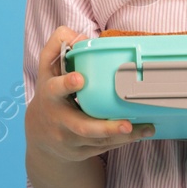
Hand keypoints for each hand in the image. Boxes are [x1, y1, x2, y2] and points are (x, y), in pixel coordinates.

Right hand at [26, 26, 154, 162]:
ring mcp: (69, 138)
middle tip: (125, 124)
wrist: (40, 131)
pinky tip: (140, 133)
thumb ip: (59, 44)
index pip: (55, 89)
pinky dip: (122, 141)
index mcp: (50, 95)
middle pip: (81, 127)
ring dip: (123, 136)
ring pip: (98, 140)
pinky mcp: (80, 151)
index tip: (80, 79)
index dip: (67, 84)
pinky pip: (103, 147)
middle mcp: (59, 119)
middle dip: (104, 127)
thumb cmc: (51, 91)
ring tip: (145, 128)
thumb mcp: (47, 67)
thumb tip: (80, 36)